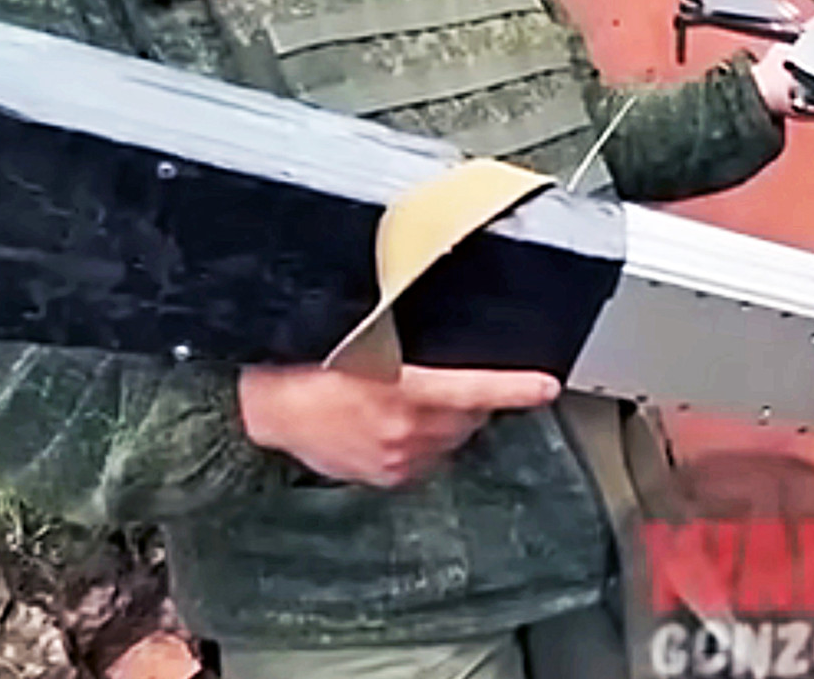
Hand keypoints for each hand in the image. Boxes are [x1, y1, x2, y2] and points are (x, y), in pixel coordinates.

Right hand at [238, 363, 560, 487]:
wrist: (266, 408)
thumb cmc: (308, 364)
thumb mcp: (358, 338)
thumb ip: (401, 341)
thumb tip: (441, 337)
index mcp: (402, 389)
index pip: (474, 388)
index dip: (516, 388)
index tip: (547, 386)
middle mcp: (406, 429)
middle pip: (470, 414)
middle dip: (471, 397)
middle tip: (450, 378)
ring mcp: (397, 458)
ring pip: (452, 438)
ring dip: (449, 420)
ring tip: (419, 400)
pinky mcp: (387, 476)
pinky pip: (428, 458)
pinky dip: (426, 442)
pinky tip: (402, 425)